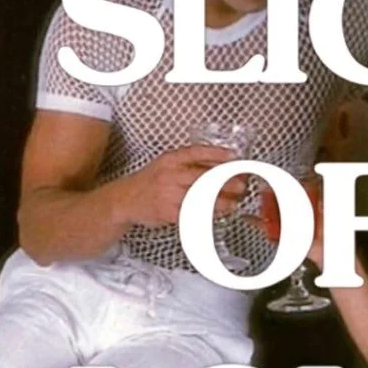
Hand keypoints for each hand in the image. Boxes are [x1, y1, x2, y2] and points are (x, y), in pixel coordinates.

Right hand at [115, 145, 247, 227]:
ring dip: (221, 202)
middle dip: (225, 182)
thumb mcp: (166, 164)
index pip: (196, 153)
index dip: (217, 154)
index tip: (234, 156)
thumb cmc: (151, 181)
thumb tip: (222, 164)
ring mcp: (169, 194)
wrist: (125, 200)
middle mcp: (170, 175)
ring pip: (201, 198)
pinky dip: (209, 215)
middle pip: (203, 177)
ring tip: (234, 203)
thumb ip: (189, 164)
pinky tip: (219, 214)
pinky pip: (193, 214)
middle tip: (241, 185)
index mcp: (170, 159)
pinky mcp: (169, 212)